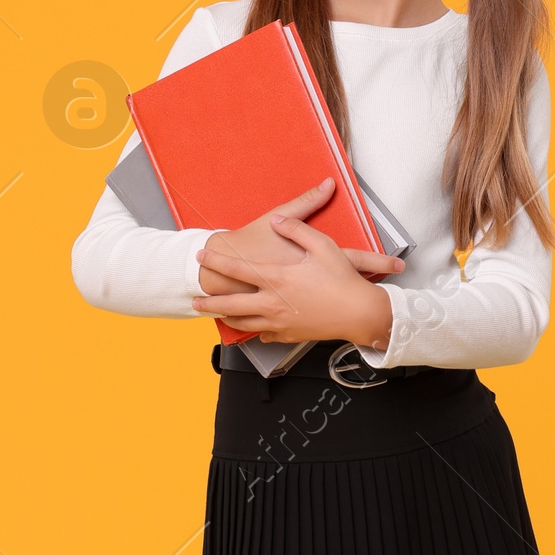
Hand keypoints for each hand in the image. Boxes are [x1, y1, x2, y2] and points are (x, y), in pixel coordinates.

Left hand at [194, 186, 401, 348]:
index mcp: (277, 279)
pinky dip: (255, 330)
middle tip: (195, 299)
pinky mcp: (289, 335)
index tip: (202, 256)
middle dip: (208, 302)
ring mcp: (279, 322)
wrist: (359, 314)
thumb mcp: (322, 245)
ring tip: (215, 314)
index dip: (216, 262)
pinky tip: (253, 328)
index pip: (237, 269)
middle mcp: (272, 303)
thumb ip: (296, 229)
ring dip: (226, 318)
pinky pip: (264, 335)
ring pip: (243, 323)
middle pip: (229, 305)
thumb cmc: (343, 281)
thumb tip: (278, 220)